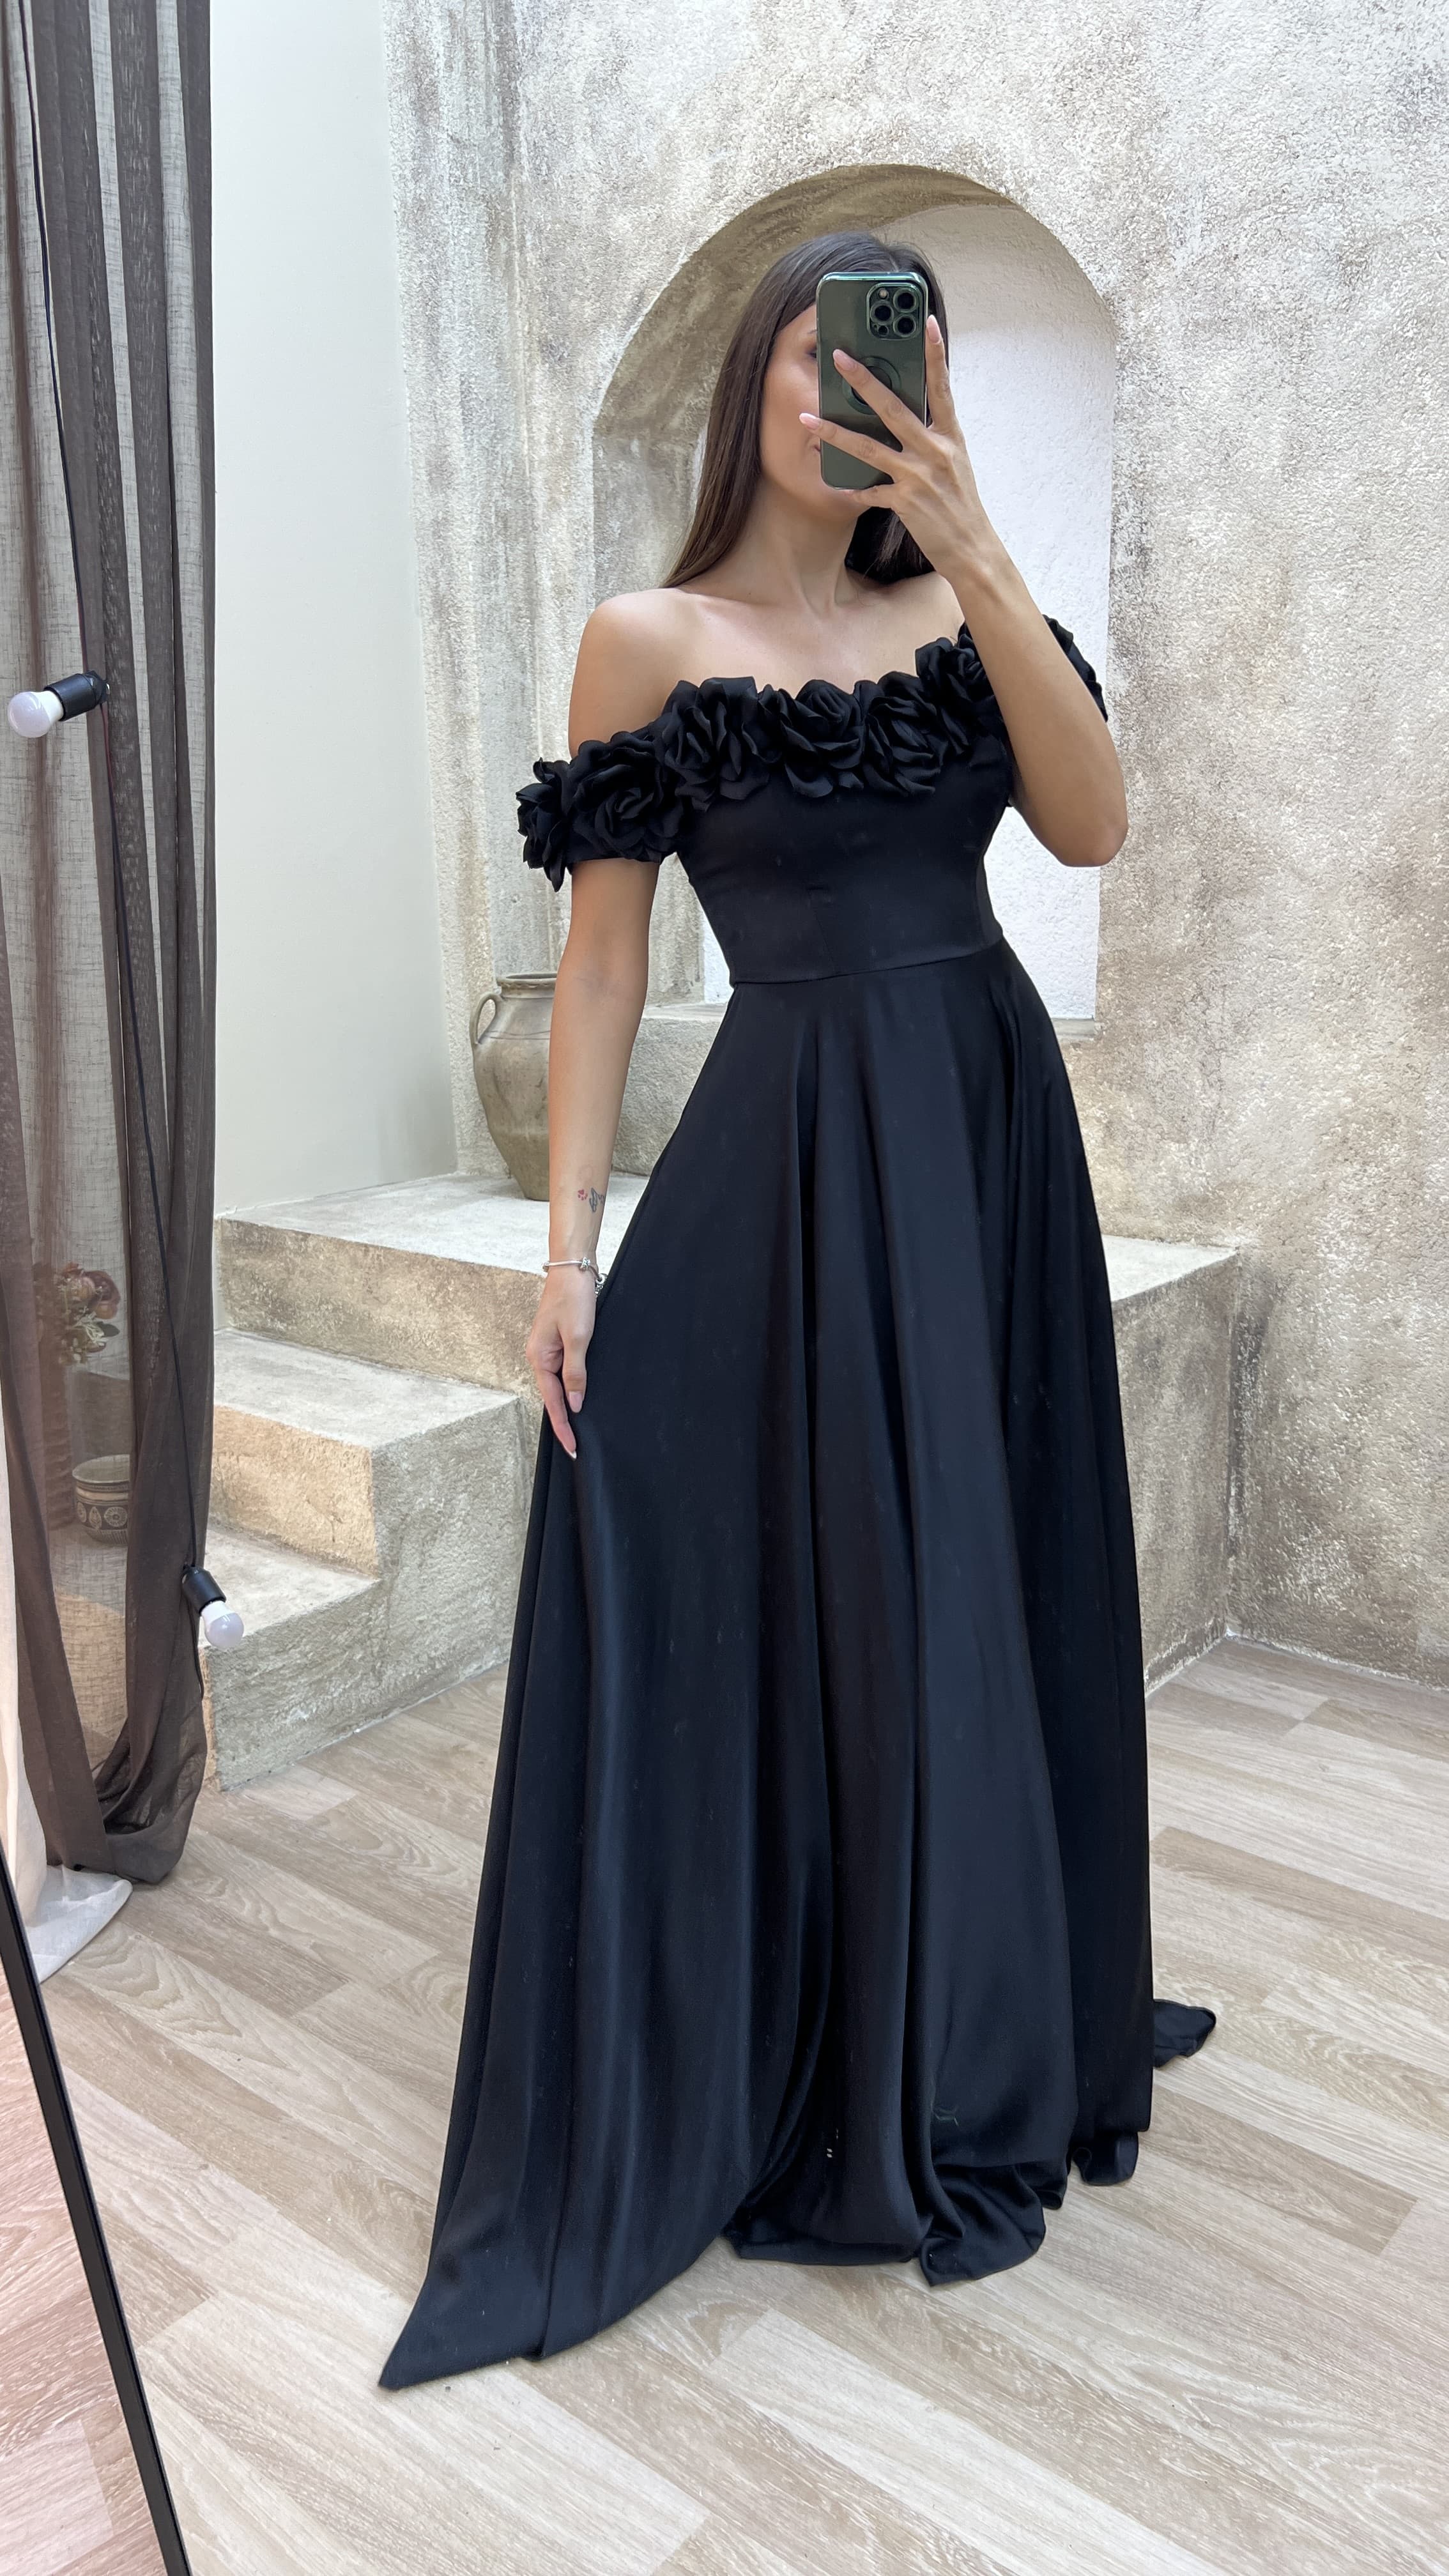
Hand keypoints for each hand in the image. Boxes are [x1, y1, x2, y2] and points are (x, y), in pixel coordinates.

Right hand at [526, 1268, 596, 1457]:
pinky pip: (563, 1373)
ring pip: (557, 1386)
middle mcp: (539, 1357)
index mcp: (539, 1358)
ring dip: (567, 1407)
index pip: (552, 1401)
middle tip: (576, 1448)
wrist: (573, 1269)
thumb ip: (576, 1373)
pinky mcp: (557, 1343)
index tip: (573, 1448)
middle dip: (564, 1422)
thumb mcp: (579, 1338)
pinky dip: (570, 1388)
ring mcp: (548, 1350)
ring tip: (578, 1431)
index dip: (563, 1426)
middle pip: (551, 1397)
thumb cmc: (573, 1299)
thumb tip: (574, 1404)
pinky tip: (579, 1399)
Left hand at [801, 315, 998, 579]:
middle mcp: (935, 451)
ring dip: (834, 432)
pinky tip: (837, 484)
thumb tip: (908, 416)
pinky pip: (870, 492)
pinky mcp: (905, 502)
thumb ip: (933, 437)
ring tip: (808, 419)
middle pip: (893, 407)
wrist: (973, 550)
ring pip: (868, 447)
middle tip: (840, 357)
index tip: (925, 322)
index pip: (942, 387)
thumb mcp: (955, 463)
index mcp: (950, 437)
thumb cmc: (961, 505)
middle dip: (863, 380)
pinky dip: (854, 489)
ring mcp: (919, 476)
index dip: (935, 353)